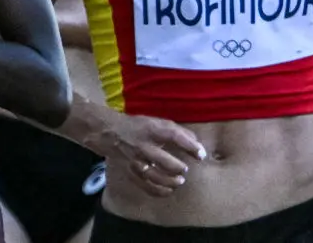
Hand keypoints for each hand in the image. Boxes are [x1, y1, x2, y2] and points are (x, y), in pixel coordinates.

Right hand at [89, 112, 206, 197]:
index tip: (201, 155)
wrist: (111, 133)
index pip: (174, 136)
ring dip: (168, 181)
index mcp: (153, 129)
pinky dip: (157, 190)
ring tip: (180, 181)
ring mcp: (135, 160)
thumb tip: (197, 144)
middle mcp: (143, 145)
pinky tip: (169, 191)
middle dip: (176, 167)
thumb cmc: (141, 127)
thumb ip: (178, 132)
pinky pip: (144, 185)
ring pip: (152, 175)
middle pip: (161, 159)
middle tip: (185, 170)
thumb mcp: (159, 122)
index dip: (190, 145)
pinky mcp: (130, 172)